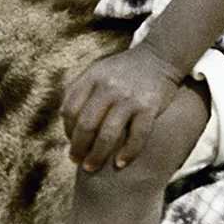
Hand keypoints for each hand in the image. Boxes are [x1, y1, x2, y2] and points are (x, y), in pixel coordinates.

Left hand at [61, 44, 185, 175]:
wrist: (160, 56)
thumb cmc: (123, 70)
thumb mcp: (98, 71)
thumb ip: (79, 90)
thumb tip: (63, 120)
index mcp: (93, 77)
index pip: (70, 110)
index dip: (67, 130)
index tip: (72, 141)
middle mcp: (110, 86)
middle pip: (86, 126)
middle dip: (79, 149)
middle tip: (78, 161)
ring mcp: (130, 97)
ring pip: (108, 135)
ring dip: (97, 156)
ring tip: (92, 167)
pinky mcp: (149, 107)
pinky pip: (136, 137)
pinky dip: (127, 153)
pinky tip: (120, 163)